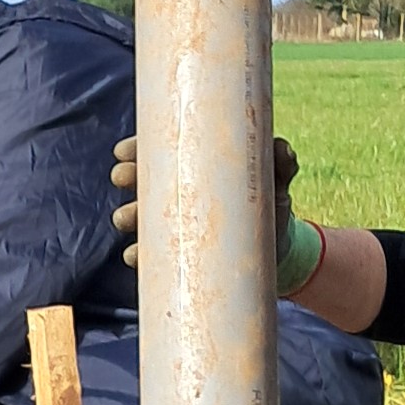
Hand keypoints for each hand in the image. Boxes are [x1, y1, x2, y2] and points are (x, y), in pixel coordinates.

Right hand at [112, 135, 310, 289]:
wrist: (276, 249)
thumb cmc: (270, 204)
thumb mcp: (277, 181)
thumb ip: (281, 163)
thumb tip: (282, 150)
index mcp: (194, 167)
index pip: (159, 151)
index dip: (136, 148)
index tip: (123, 151)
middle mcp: (178, 194)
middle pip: (142, 181)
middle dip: (128, 176)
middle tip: (124, 177)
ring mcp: (175, 225)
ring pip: (139, 217)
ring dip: (127, 216)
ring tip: (127, 218)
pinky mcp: (179, 255)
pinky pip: (151, 255)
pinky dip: (139, 256)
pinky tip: (135, 256)